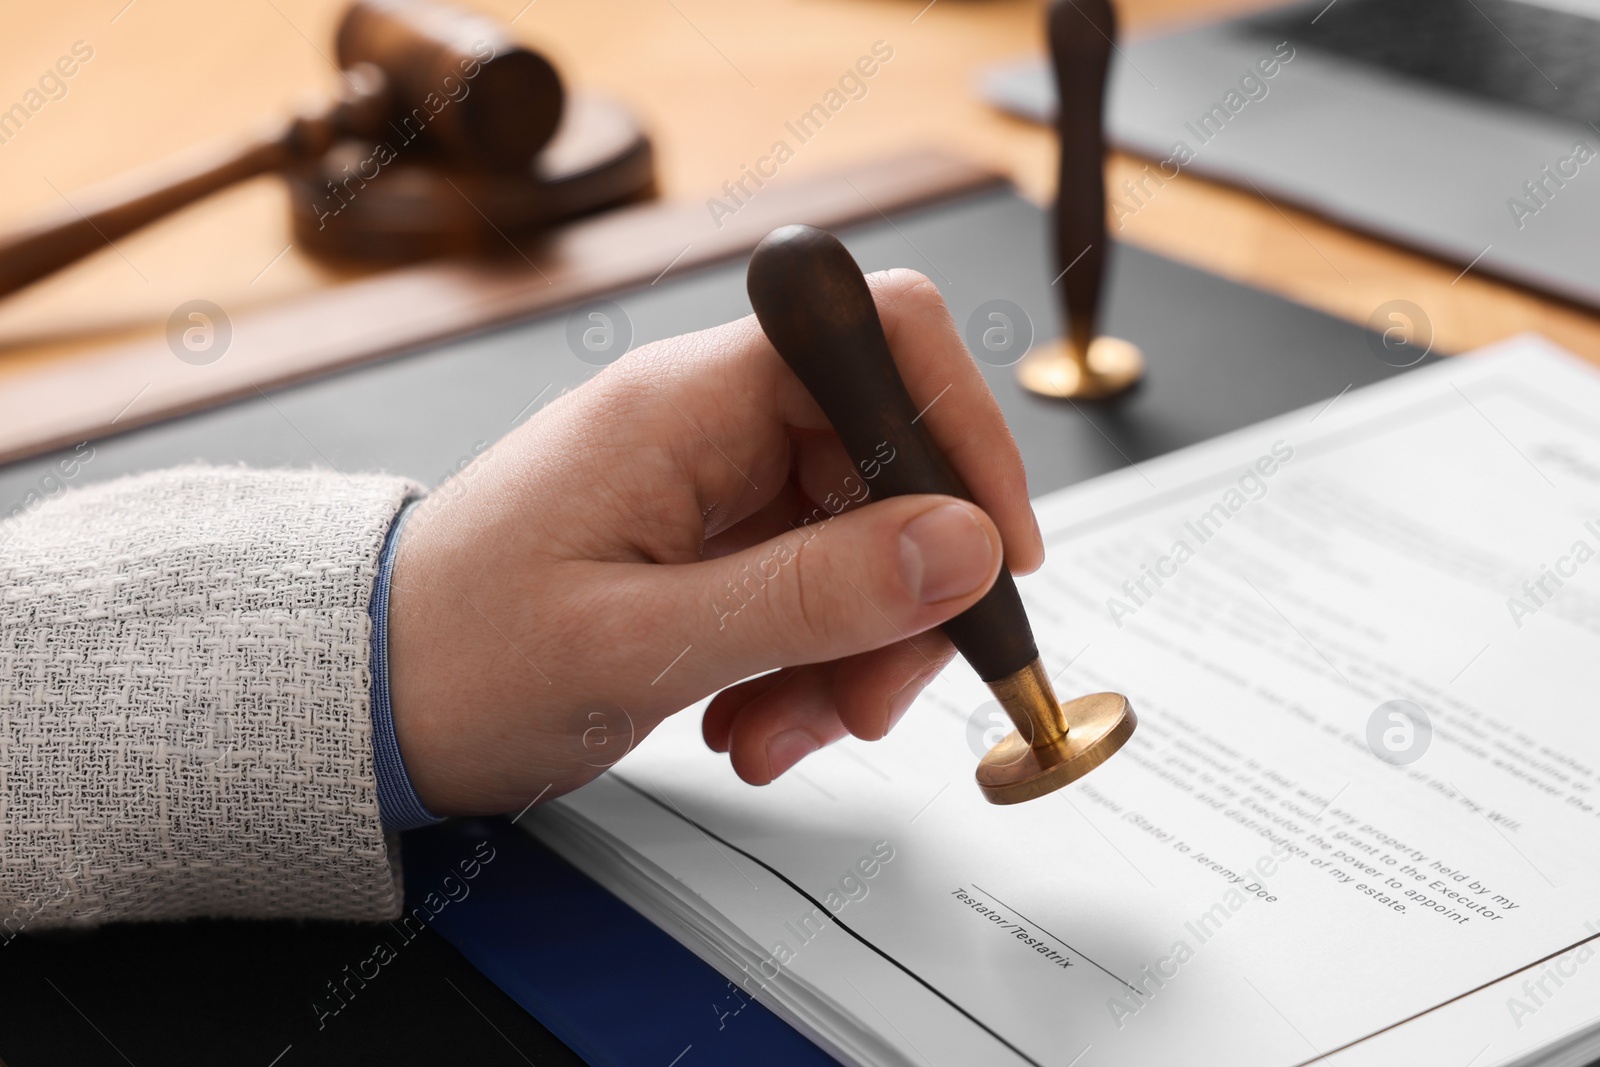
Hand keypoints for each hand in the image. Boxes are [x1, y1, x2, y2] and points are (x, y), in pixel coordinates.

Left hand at [386, 270, 1042, 814]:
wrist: (368, 697)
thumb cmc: (460, 654)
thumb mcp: (643, 643)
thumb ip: (813, 594)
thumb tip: (962, 545)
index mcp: (688, 402)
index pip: (883, 340)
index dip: (963, 430)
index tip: (995, 551)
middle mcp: (710, 424)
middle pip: (891, 463)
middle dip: (906, 594)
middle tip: (873, 701)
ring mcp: (713, 484)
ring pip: (864, 541)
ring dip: (854, 653)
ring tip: (781, 734)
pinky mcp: (710, 542)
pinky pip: (813, 587)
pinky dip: (810, 666)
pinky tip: (752, 722)